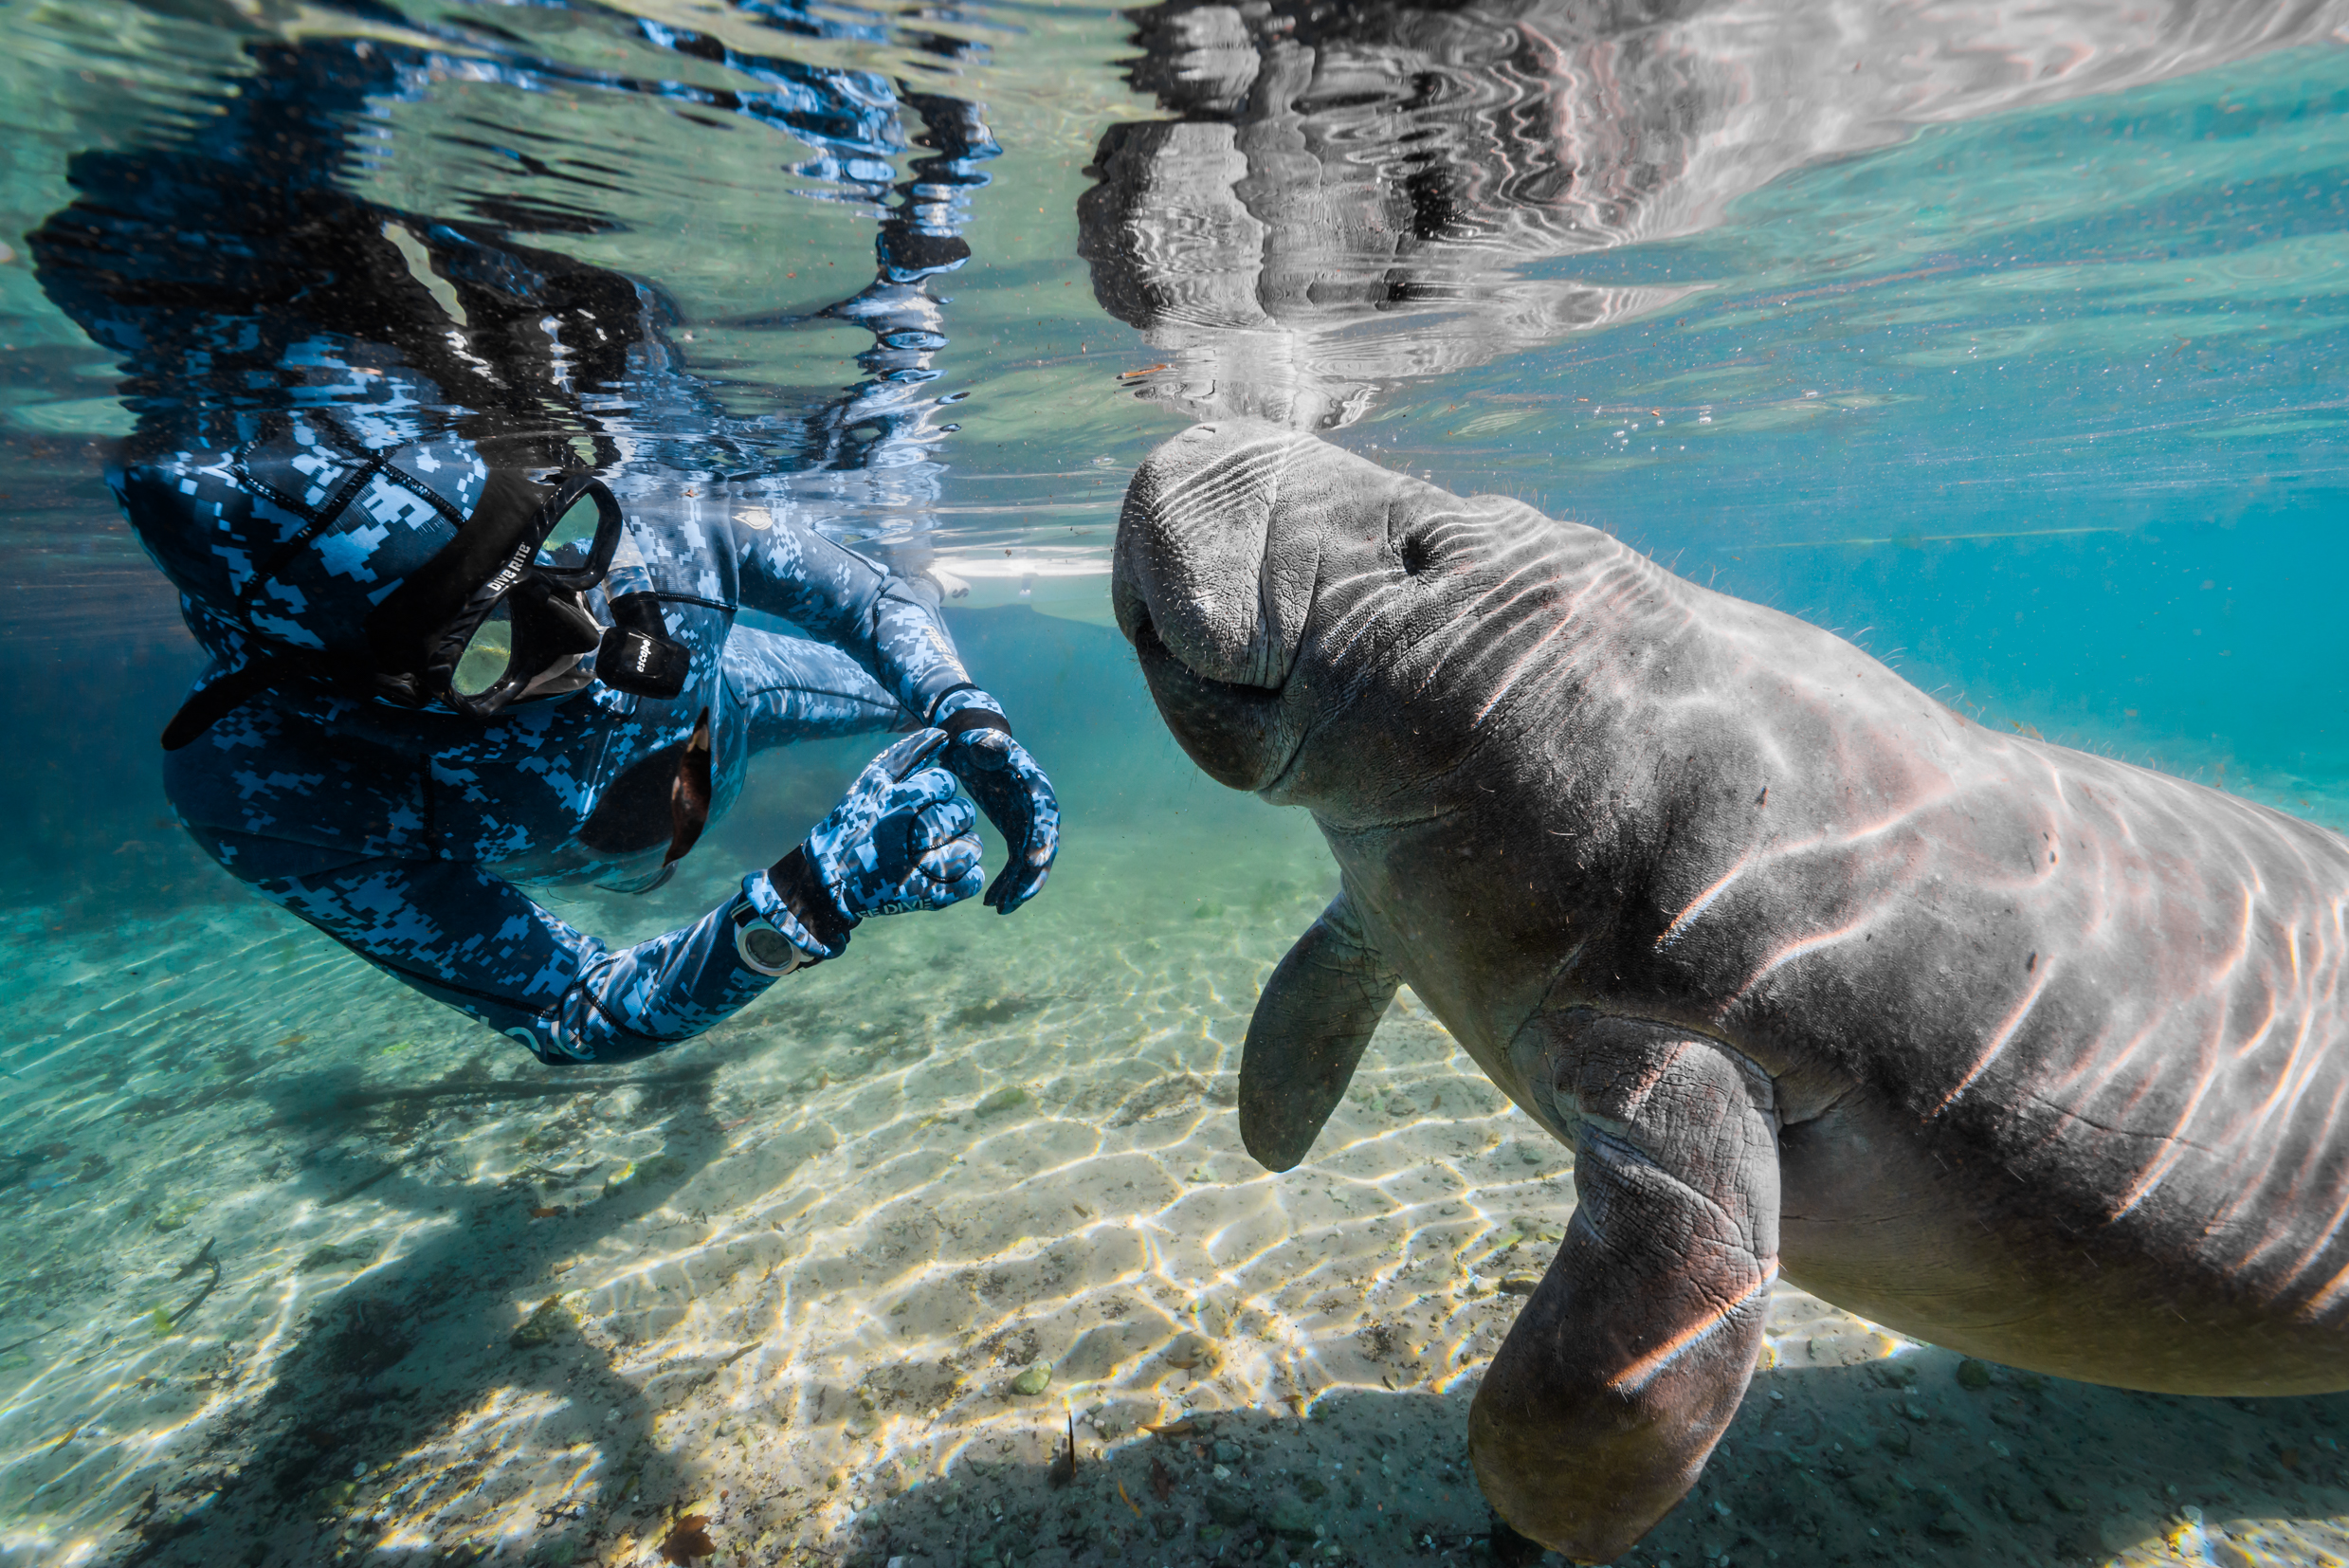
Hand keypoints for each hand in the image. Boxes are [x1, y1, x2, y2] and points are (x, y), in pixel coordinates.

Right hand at [774, 730, 983, 944]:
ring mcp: (930, 865)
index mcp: (907, 800)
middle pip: (964, 813)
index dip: (933, 794)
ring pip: (973, 846)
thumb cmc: (853, 822)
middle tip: (922, 831)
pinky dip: (964, 877)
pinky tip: (941, 873)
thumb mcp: (874, 781)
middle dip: (948, 819)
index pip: (947, 783)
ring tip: (932, 852)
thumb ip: (909, 753)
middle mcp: (922, 830)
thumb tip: (942, 734)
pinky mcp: (935, 896)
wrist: (832, 879)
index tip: (915, 805)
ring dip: (958, 847)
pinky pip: (973, 880)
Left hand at [940, 720, 1059, 913]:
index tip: (1031, 861)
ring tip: (999, 909)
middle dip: (1031, 876)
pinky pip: (1017, 866)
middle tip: (1016, 899)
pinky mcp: (1017, 835)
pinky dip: (1008, 884)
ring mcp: (1029, 825)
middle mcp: (1040, 810)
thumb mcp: (979, 740)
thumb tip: (994, 748)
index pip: (1043, 816)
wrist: (974, 748)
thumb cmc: (975, 743)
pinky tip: (991, 902)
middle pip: (1043, 847)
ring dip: (1018, 888)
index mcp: (1035, 787)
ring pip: (1031, 864)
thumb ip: (987, 745)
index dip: (1039, 838)